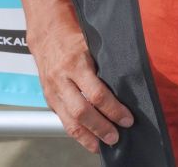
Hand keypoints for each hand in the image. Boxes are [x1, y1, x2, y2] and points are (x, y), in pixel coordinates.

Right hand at [27, 11, 133, 151]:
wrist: (47, 32)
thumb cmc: (75, 35)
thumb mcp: (93, 43)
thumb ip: (106, 62)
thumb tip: (130, 82)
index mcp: (76, 63)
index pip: (97, 93)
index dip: (114, 109)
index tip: (127, 118)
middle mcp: (62, 79)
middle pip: (82, 112)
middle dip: (101, 127)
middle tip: (116, 137)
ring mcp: (52, 90)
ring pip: (68, 121)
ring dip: (87, 136)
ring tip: (102, 145)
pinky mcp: (48, 98)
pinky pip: (62, 119)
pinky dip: (75, 131)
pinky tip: (87, 138)